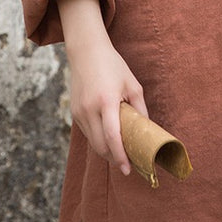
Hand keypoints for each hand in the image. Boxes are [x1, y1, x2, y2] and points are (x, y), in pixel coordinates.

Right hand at [57, 0, 147, 174]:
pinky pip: (87, 133)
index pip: (113, 137)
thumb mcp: (132, 85)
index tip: (129, 169)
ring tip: (120, 151)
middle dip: (114, 158)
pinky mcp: (74, 112)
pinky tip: (108, 138)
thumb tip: (147, 130)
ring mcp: (79, 112)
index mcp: (106, 101)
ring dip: (106, 150)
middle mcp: (90, 109)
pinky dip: (98, 139)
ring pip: (93, 142)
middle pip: (101, 146)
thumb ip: (140, 109)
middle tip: (128, 163)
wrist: (86, 52)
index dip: (121, 156)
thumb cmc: (113, 66)